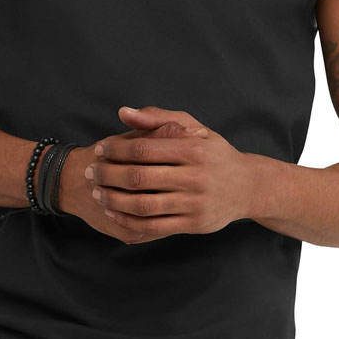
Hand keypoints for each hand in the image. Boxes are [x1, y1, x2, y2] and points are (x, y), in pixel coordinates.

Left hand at [85, 106, 254, 242]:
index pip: (144, 148)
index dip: (116, 149)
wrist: (248, 187)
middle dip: (108, 175)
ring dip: (113, 200)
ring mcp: (195, 203)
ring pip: (143, 204)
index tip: (99, 149)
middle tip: (90, 172)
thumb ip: (157, 118)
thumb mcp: (193, 128)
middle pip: (139, 177)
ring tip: (97, 192)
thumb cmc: (213, 153)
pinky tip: (114, 212)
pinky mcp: (194, 224)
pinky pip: (154, 226)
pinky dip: (129, 221)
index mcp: (193, 149)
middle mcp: (196, 176)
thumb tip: (122, 112)